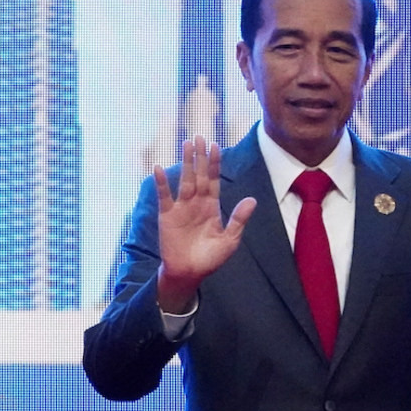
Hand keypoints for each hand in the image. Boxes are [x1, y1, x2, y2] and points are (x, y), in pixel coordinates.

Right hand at [154, 136, 255, 311]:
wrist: (189, 273)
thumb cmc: (210, 258)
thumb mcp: (230, 239)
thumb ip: (238, 219)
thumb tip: (251, 199)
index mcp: (212, 207)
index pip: (214, 180)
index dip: (214, 163)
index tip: (216, 146)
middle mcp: (196, 203)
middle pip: (199, 175)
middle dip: (200, 156)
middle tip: (200, 137)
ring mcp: (181, 208)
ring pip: (184, 180)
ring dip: (185, 163)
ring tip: (186, 144)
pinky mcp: (167, 215)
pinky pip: (164, 196)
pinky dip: (162, 183)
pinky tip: (159, 168)